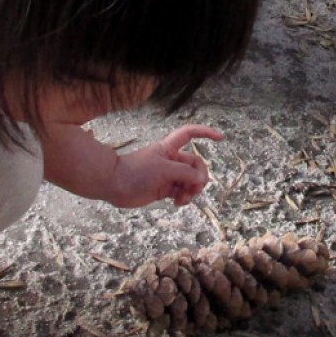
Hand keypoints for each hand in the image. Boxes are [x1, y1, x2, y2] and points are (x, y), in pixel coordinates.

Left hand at [105, 124, 222, 207]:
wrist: (114, 185)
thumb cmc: (137, 172)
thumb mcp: (165, 170)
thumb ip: (186, 173)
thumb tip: (202, 178)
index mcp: (170, 148)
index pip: (190, 134)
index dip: (205, 133)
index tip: (220, 138)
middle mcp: (172, 160)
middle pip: (196, 166)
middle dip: (198, 178)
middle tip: (193, 189)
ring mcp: (169, 175)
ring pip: (190, 181)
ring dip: (191, 191)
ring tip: (183, 198)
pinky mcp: (165, 189)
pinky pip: (182, 192)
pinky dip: (184, 198)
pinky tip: (177, 203)